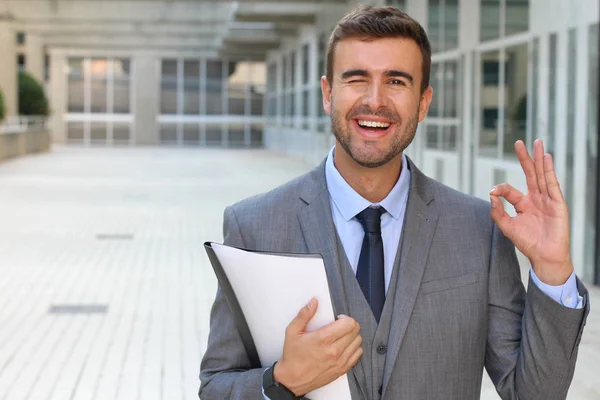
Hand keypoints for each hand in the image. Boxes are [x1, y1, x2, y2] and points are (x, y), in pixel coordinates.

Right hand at [274, 298, 362, 395]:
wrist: (292, 379)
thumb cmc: (292, 355)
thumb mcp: (292, 331)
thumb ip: (304, 315)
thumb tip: (314, 302)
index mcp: (323, 339)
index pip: (349, 324)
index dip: (345, 318)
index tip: (338, 319)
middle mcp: (334, 351)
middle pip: (355, 331)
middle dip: (349, 325)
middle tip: (339, 326)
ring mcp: (340, 361)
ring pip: (358, 342)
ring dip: (352, 336)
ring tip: (341, 336)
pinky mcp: (342, 369)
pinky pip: (358, 354)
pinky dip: (354, 348)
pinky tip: (344, 346)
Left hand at [489, 139, 572, 284]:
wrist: (545, 256)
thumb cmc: (527, 243)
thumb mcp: (507, 227)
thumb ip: (497, 212)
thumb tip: (491, 195)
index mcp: (523, 204)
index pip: (510, 189)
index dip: (500, 188)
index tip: (493, 191)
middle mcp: (535, 198)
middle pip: (529, 174)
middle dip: (525, 158)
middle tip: (519, 142)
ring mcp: (547, 199)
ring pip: (542, 175)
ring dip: (539, 159)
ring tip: (537, 143)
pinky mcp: (557, 203)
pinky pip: (552, 184)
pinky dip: (549, 171)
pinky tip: (546, 158)